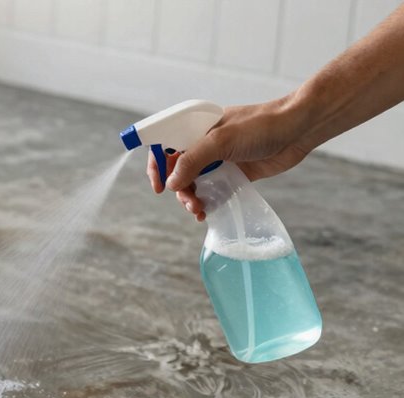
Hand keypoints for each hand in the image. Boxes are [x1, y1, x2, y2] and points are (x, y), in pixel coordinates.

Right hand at [147, 96, 314, 220]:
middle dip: (179, 189)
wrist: (299, 129)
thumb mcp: (221, 141)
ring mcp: (218, 159)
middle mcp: (203, 144)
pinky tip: (208, 212)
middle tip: (190, 203)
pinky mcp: (234, 173)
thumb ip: (193, 161)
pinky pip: (212, 190)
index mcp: (195, 128)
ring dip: (191, 199)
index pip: (164, 146)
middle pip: (177, 170)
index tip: (160, 186)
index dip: (157, 166)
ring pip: (193, 183)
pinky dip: (207, 202)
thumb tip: (172, 184)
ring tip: (199, 210)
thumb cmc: (261, 126)